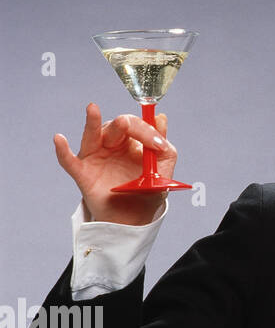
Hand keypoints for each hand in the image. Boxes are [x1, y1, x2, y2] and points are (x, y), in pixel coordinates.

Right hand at [54, 102, 175, 224]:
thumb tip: (161, 118)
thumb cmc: (148, 191)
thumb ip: (162, 145)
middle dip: (125, 124)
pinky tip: (59, 139)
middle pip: (116, 127)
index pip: (136, 126)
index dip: (146, 130)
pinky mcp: (82, 173)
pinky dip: (63, 151)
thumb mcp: (162, 168)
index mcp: (132, 142)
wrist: (134, 218)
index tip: (158, 144)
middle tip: (127, 124)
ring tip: (93, 109)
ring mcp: (95, 158)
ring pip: (92, 136)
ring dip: (92, 122)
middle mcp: (112, 146)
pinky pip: (69, 161)